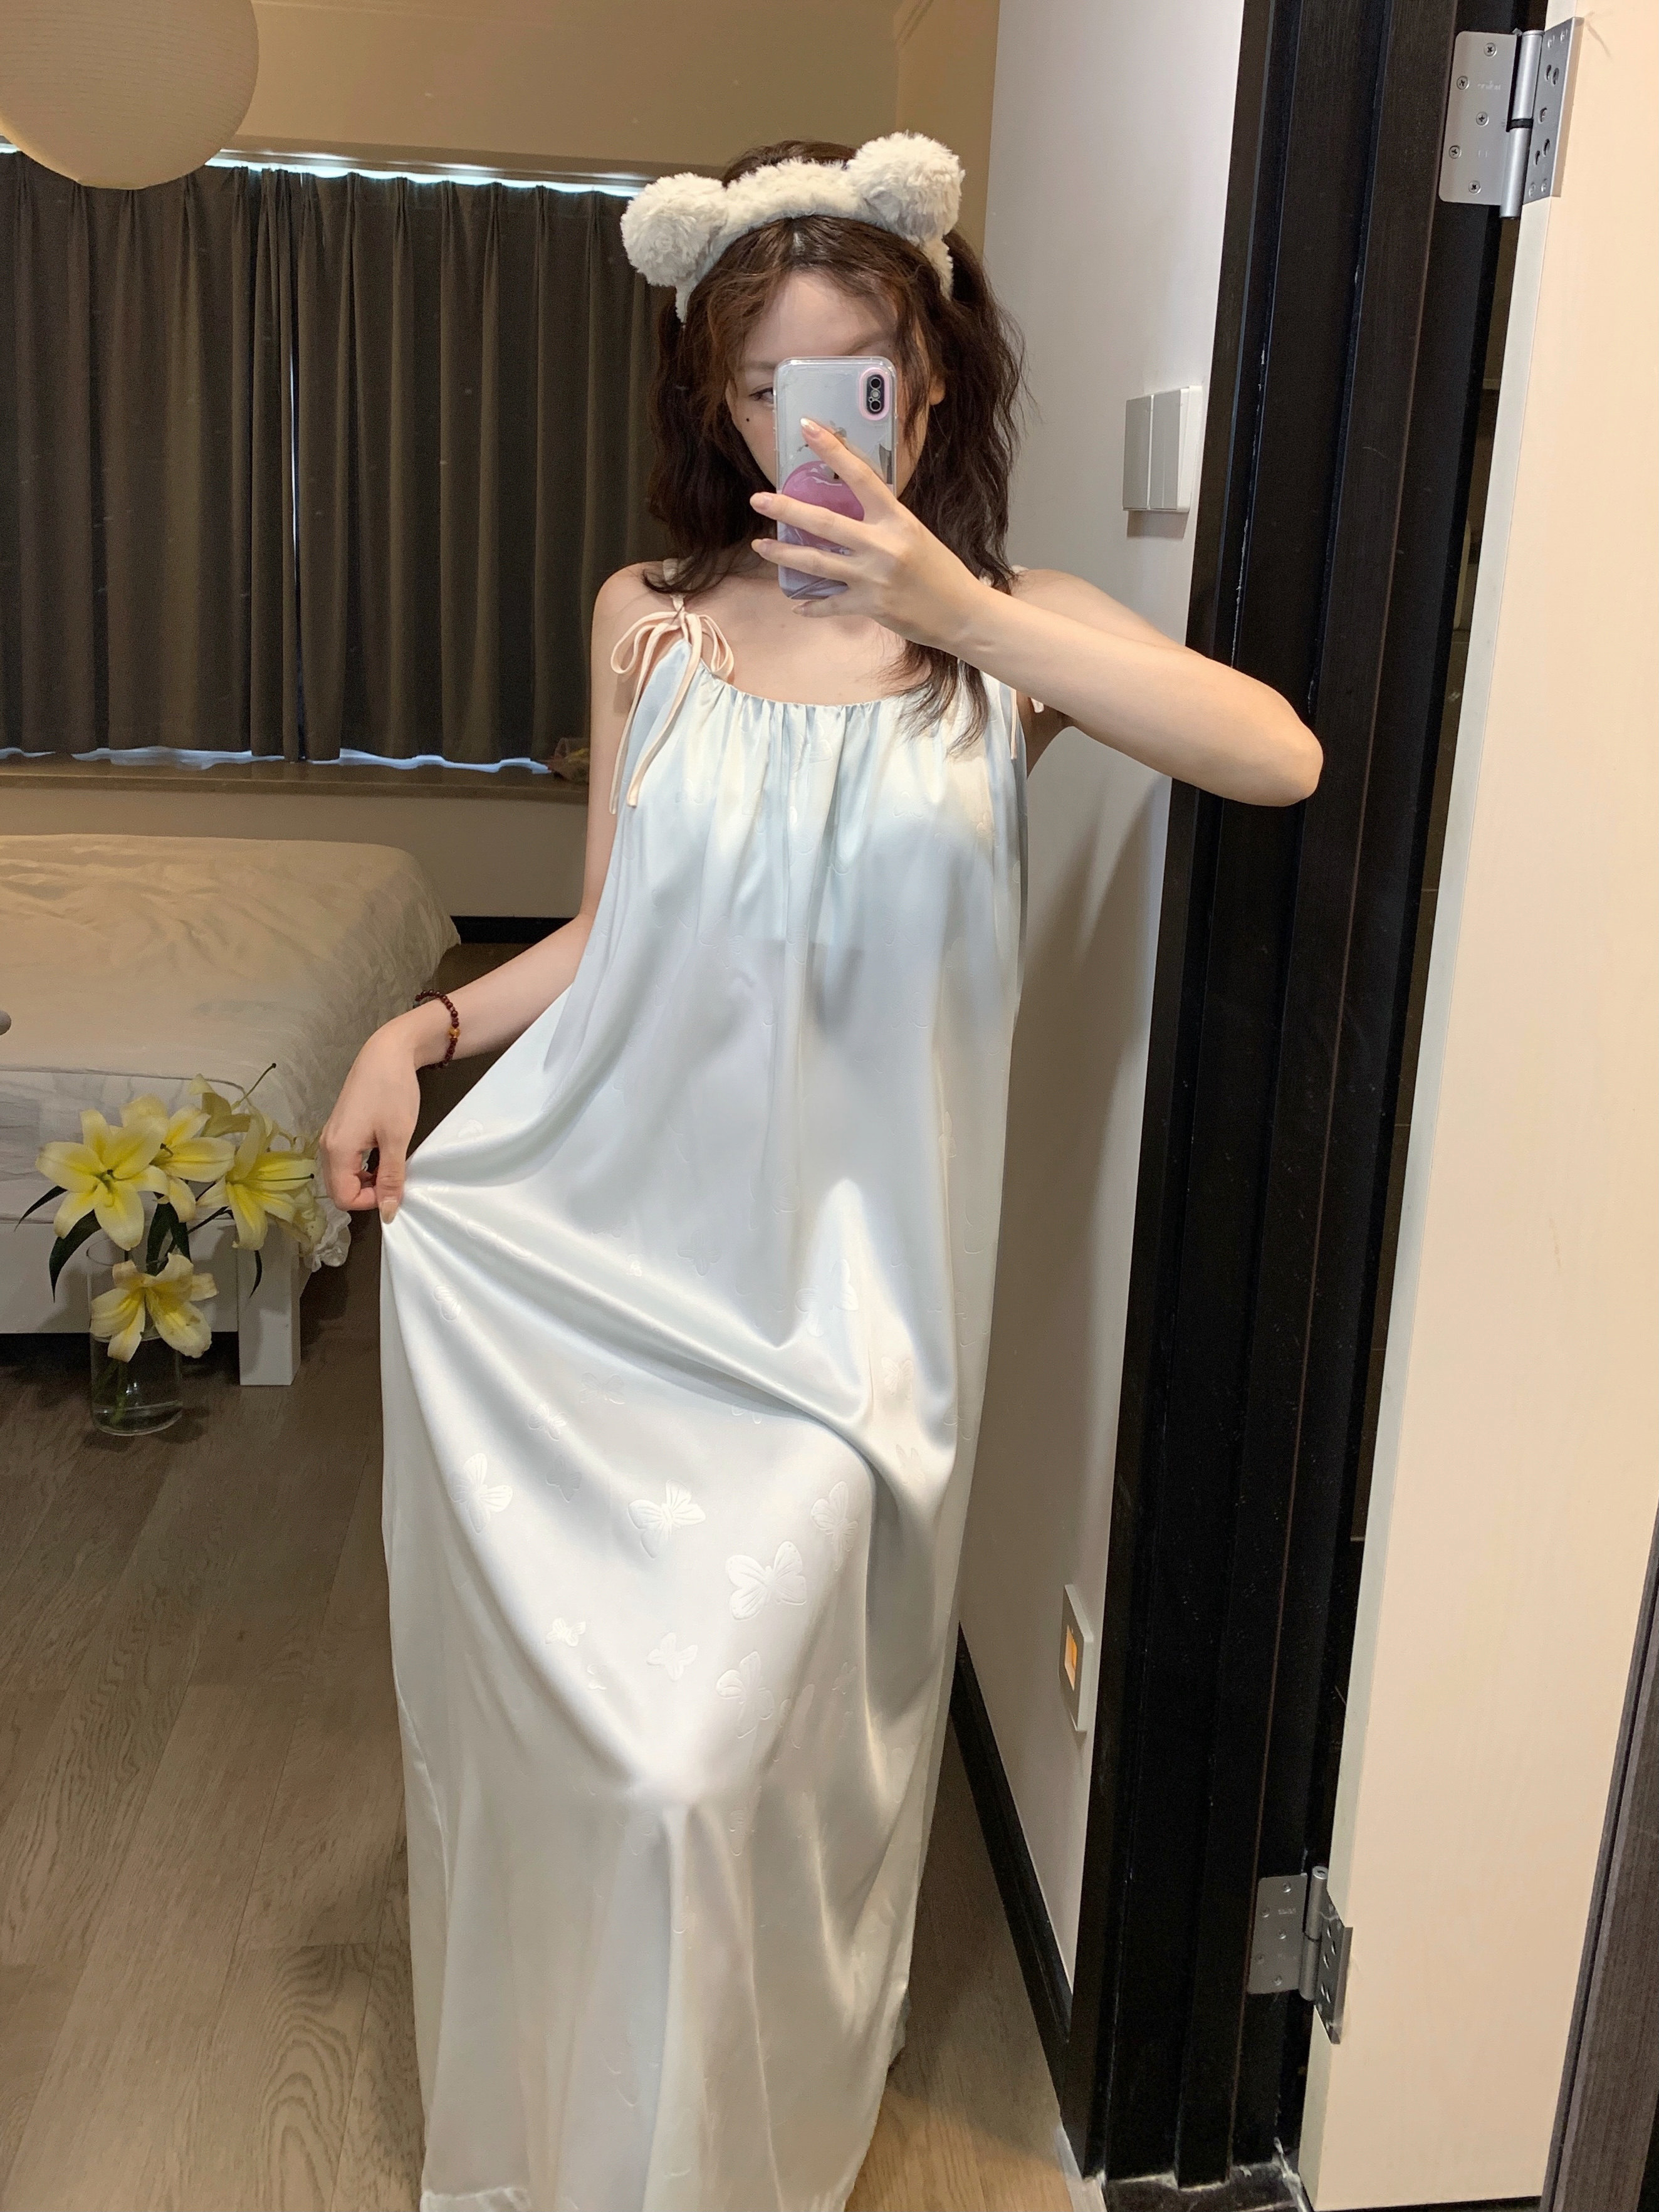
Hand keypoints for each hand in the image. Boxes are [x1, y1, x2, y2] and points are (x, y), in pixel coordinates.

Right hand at [318, 1025, 423, 1223]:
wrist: (387, 1053)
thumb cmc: (393, 1091)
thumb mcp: (397, 1138)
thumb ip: (391, 1177)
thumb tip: (387, 1213)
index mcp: (337, 1150)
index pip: (343, 1198)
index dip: (370, 1202)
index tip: (394, 1189)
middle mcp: (327, 1145)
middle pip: (340, 1188)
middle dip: (367, 1192)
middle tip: (395, 1177)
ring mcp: (332, 1135)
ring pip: (344, 1175)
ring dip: (367, 1179)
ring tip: (392, 1164)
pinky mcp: (340, 1128)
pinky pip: (346, 1160)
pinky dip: (364, 1166)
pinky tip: (384, 1153)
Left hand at [748, 419, 988, 644]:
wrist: (961, 614)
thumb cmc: (940, 571)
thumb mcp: (913, 534)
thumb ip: (881, 522)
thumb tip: (847, 507)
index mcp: (897, 519)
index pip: (860, 475)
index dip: (832, 449)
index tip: (808, 428)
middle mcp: (882, 545)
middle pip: (824, 521)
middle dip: (786, 509)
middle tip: (759, 499)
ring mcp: (873, 577)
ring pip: (817, 562)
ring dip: (784, 554)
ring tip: (761, 546)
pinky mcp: (870, 605)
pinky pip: (831, 604)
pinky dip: (813, 605)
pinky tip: (797, 603)